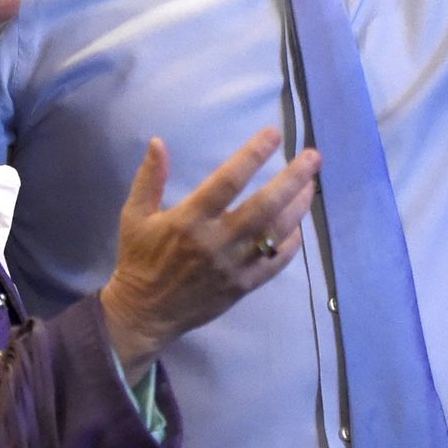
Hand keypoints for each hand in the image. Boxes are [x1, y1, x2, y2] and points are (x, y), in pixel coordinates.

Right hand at [99, 130, 320, 380]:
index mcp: (189, 220)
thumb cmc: (139, 259)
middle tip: (313, 157)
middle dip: (293, 179)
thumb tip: (158, 142)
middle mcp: (216, 242)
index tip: (274, 134)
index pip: (228, 181)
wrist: (144, 313)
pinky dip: (292, 244)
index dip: (253, 155)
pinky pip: (275, 263)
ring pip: (276, 233)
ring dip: (298, 207)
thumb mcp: (134, 216)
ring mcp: (233, 266)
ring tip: (311, 184)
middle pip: (264, 206)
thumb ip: (149, 179)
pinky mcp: (243, 286)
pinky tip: (299, 226)